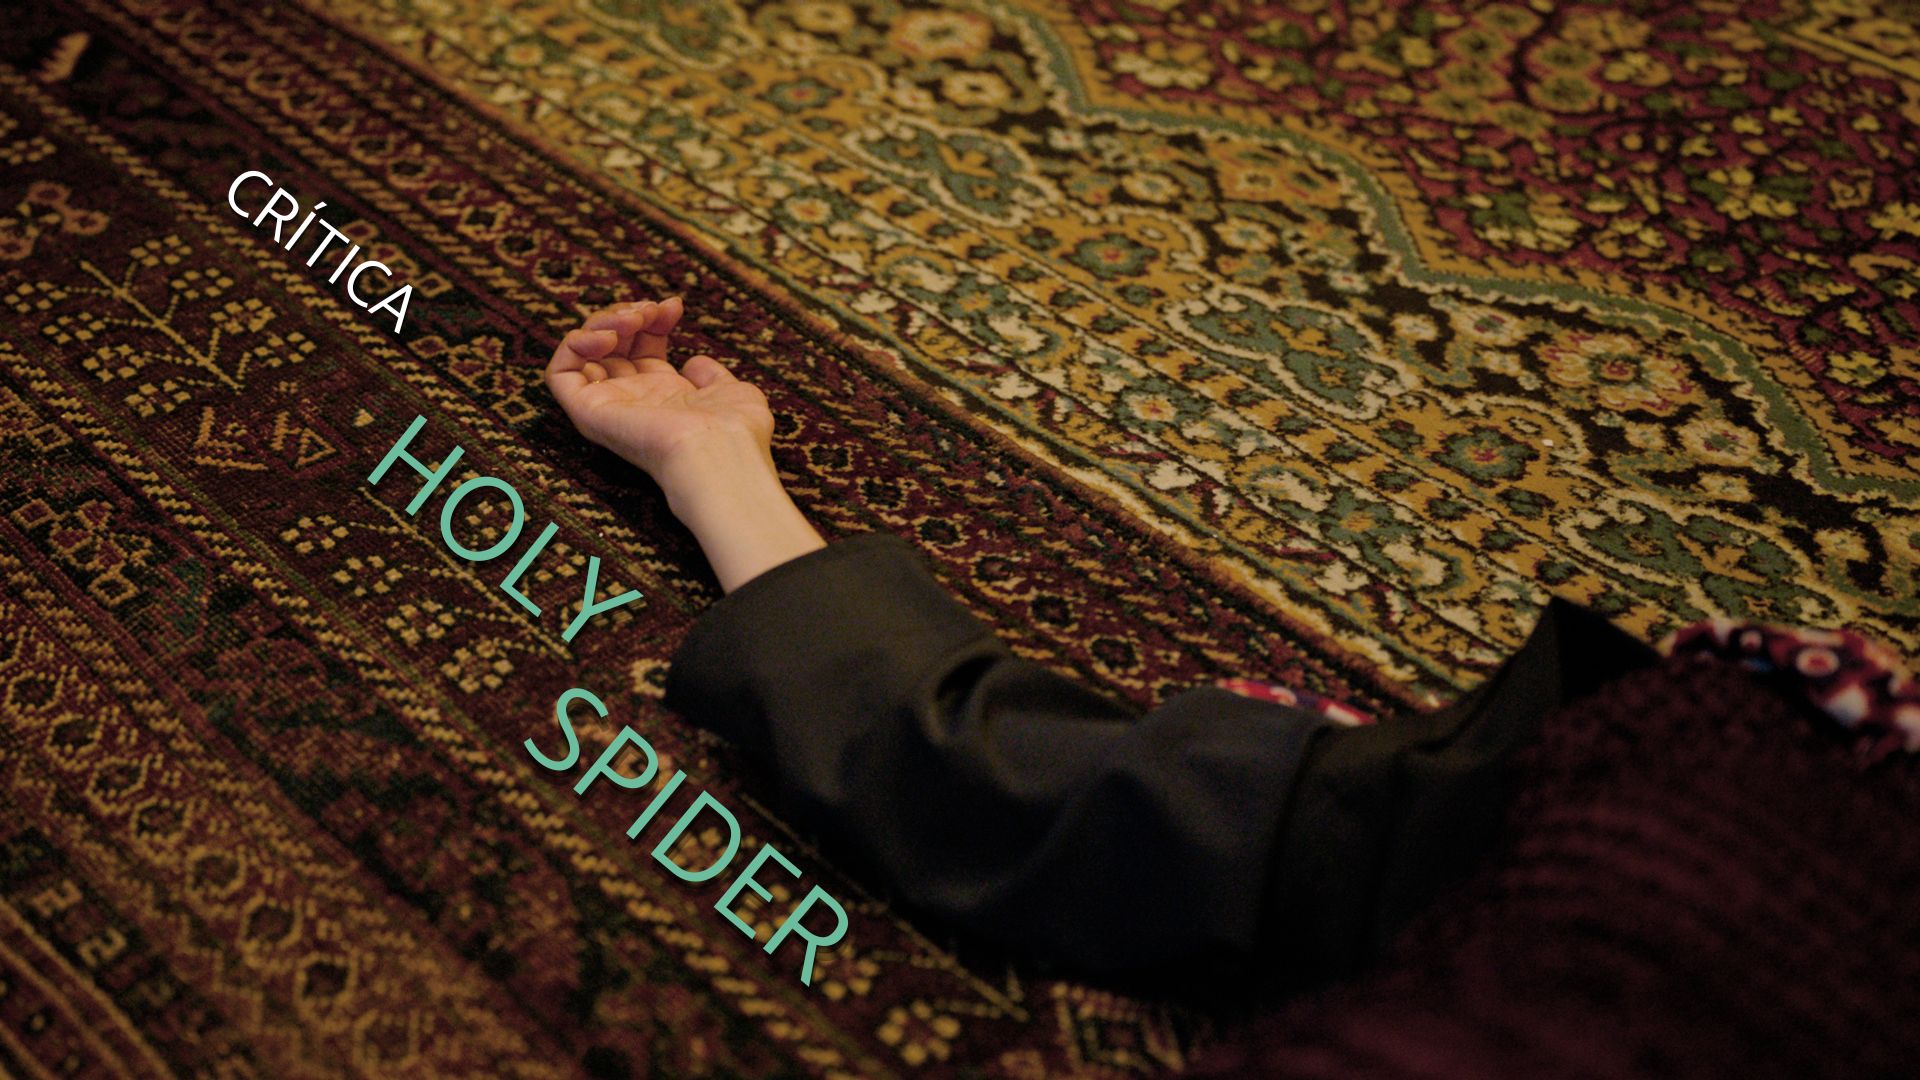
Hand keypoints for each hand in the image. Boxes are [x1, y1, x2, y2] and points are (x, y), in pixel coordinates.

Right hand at [544, 297, 774, 486]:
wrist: (720, 451)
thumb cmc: (734, 430)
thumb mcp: (732, 392)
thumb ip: (711, 375)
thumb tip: (693, 362)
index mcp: (664, 396)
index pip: (643, 347)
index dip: (654, 319)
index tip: (674, 306)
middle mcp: (633, 401)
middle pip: (611, 345)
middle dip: (628, 314)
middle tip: (650, 310)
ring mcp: (608, 406)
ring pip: (582, 353)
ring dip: (602, 322)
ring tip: (632, 320)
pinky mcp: (586, 411)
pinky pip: (559, 372)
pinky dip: (576, 343)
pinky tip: (608, 337)